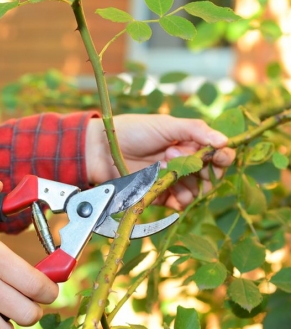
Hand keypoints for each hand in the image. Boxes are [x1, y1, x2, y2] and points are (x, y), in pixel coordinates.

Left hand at [86, 114, 235, 208]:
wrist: (104, 149)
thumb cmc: (134, 131)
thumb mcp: (167, 125)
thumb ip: (196, 130)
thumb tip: (225, 141)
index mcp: (189, 144)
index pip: (216, 155)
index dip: (222, 157)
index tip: (221, 156)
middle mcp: (184, 163)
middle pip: (209, 176)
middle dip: (202, 170)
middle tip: (175, 155)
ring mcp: (172, 180)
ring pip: (196, 191)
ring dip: (186, 182)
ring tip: (164, 165)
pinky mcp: (160, 195)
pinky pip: (179, 203)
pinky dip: (179, 199)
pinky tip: (168, 187)